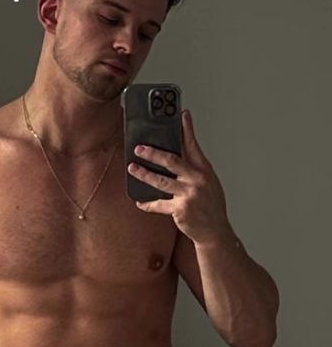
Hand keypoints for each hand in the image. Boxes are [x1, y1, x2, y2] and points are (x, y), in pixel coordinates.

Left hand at [127, 109, 229, 244]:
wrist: (215, 232)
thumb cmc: (211, 207)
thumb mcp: (209, 183)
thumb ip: (196, 170)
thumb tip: (180, 157)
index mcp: (204, 170)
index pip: (193, 145)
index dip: (186, 129)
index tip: (181, 115)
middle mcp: (197, 180)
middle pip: (171, 161)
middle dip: (153, 153)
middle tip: (139, 147)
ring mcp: (188, 195)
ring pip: (161, 181)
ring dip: (144, 174)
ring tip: (132, 168)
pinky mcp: (180, 210)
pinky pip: (159, 204)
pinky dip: (148, 204)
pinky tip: (139, 202)